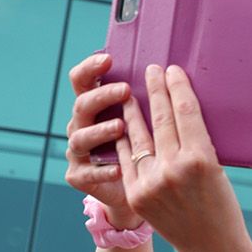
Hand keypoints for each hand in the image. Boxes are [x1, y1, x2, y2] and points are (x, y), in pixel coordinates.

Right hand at [61, 52, 138, 225]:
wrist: (144, 192)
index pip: (83, 81)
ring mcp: (78, 151)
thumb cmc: (152, 150)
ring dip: (100, 130)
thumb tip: (174, 72)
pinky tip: (118, 169)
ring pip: (80, 138)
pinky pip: (87, 172)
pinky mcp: (79, 176)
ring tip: (120, 126)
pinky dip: (103, 170)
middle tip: (126, 90)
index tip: (109, 59)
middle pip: (82, 105)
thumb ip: (153, 101)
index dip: (90, 68)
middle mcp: (82, 125)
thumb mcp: (155, 122)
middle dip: (103, 95)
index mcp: (95, 106)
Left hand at [117, 65, 251, 251]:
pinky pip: (127, 159)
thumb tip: (179, 115)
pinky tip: (122, 127)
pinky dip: (125, 141)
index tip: (171, 71)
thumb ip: (197, 145)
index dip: (177, 88)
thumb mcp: (219, 171)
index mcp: (202, 160)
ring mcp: (151, 182)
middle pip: (161, 119)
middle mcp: (174, 169)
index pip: (185, 112)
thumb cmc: (223, 207)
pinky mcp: (136, 194)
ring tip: (129, 94)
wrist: (212, 248)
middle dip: (156, 91)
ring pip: (138, 136)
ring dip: (133, 112)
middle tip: (151, 70)